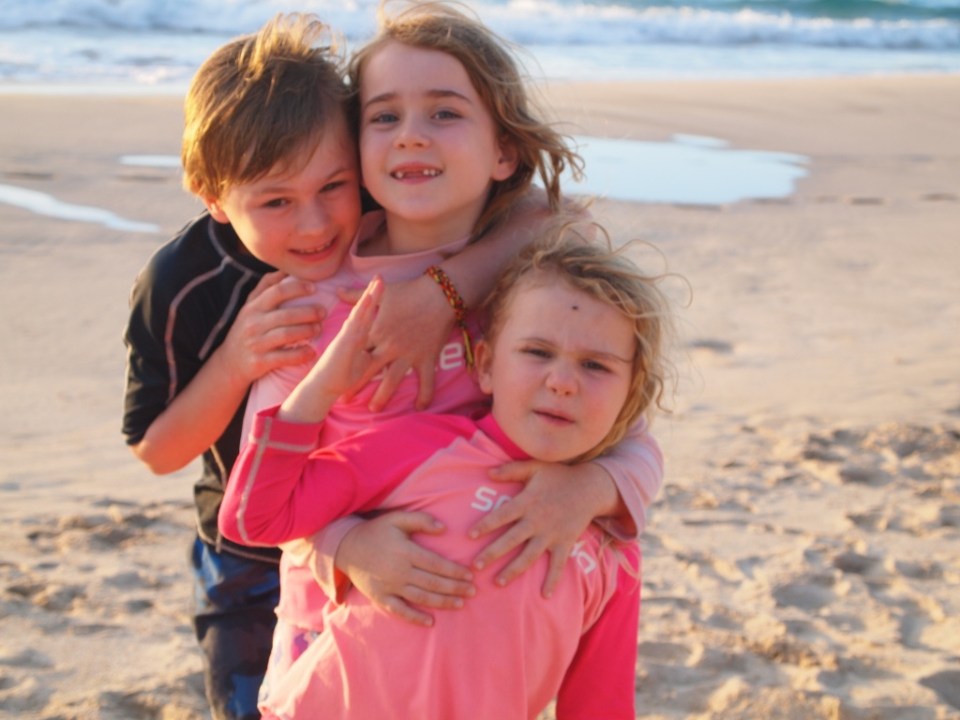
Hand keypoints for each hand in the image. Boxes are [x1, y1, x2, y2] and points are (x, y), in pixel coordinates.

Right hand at [220, 271, 325, 382]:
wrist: (230, 363)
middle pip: (285, 314)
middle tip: (323, 312)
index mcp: (254, 307)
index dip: (297, 288)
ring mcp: (256, 343)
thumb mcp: (250, 307)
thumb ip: (266, 287)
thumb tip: (285, 269)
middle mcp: (253, 324)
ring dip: (306, 331)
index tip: (314, 288)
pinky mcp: (260, 362)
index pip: (277, 292)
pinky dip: (300, 355)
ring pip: (285, 335)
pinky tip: (312, 352)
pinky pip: (283, 358)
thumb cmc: (247, 329)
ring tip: (319, 329)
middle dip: (308, 312)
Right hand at [280, 277, 383, 422]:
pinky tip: (368, 303)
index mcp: (358, 335)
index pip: (368, 314)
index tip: (383, 285)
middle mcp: (352, 332)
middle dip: (373, 292)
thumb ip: (371, 352)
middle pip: (365, 309)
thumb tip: (383, 350)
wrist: (324, 387)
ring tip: (377, 283)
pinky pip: (355, 325)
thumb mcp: (363, 362)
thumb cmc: (341, 376)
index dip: (375, 300)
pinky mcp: (344, 343)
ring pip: (360, 313)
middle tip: (381, 276)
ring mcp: (348, 336)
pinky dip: (361, 313)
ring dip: (369, 298)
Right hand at [336, 511, 475, 626]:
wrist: (345, 548)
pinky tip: (430, 622)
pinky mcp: (380, 597)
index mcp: (405, 551)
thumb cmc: (376, 531)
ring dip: (442, 602)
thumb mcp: (397, 518)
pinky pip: (399, 610)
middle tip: (473, 591)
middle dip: (454, 588)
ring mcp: (389, 586)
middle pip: (432, 582)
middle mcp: (398, 571)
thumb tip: (444, 528)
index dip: (454, 570)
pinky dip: (414, 617)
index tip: (470, 574)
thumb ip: (420, 520)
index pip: (435, 564)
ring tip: (461, 604)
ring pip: (420, 597)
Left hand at [337, 273, 454, 411]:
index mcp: (377, 331)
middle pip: (369, 370)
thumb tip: (338, 291)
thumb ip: (357, 295)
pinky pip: (426, 381)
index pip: (356, 351)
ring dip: (383, 396)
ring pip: (392, 381)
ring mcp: (409, 354)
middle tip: (345, 400)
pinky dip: (424, 395)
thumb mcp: (382, 292)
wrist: (439, 294)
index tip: (334, 374)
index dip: (344, 363)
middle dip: (356, 386)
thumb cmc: (409, 291)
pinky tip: (420, 408)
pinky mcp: (427, 358)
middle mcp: (390, 347)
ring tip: (374, 409)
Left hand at [468, 461, 611, 596]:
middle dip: (493, 553)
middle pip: (511, 539)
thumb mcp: (535, 467)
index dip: (486, 525)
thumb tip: (487, 472)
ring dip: (513, 570)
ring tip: (498, 582)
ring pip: (529, 556)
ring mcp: (552, 534)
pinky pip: (558, 565)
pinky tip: (544, 596)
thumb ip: (511, 470)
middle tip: (475, 566)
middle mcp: (537, 520)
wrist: (590, 487)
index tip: (469, 536)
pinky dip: (553, 580)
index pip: (502, 515)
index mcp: (527, 502)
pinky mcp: (565, 543)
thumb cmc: (558, 476)